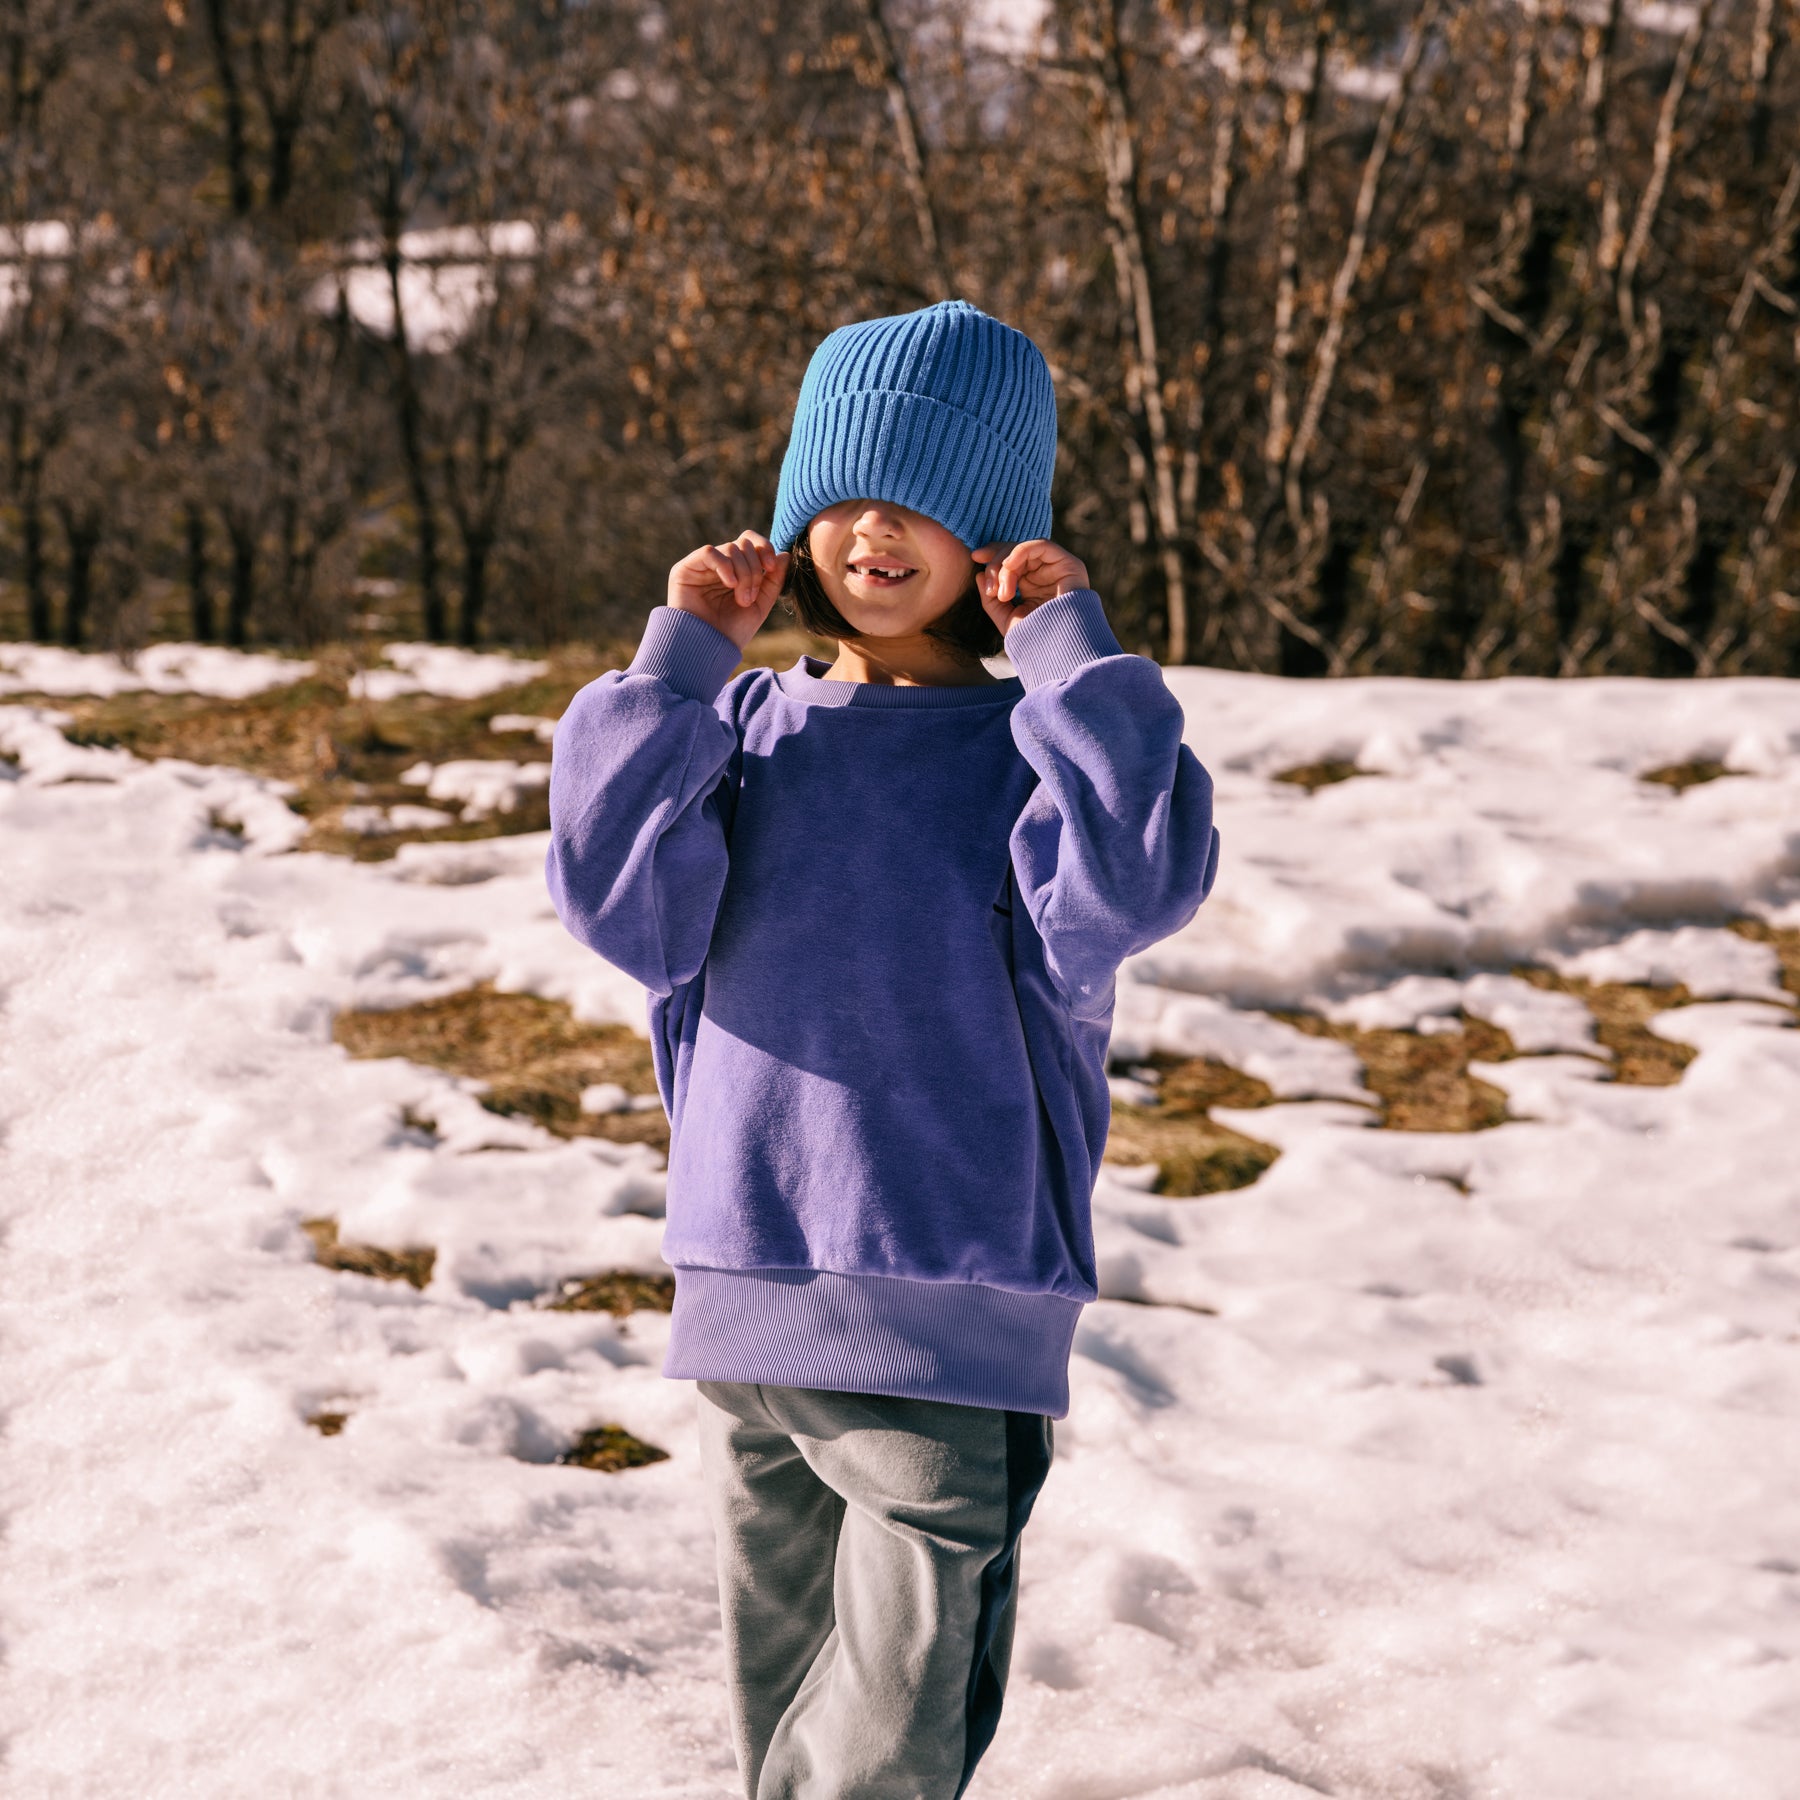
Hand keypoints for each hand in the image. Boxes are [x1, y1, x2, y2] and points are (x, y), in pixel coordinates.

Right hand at [667, 530, 788, 650]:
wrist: (710, 649)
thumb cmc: (733, 631)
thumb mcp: (761, 604)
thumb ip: (774, 580)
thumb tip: (785, 554)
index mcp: (736, 570)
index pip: (751, 541)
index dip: (765, 548)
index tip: (771, 568)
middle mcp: (719, 565)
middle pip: (744, 544)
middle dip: (754, 570)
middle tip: (751, 597)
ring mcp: (702, 566)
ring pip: (731, 548)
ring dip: (743, 574)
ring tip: (741, 600)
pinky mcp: (685, 569)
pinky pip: (709, 552)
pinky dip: (725, 566)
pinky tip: (729, 584)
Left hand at [972, 539, 1089, 636]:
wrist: (1059, 649)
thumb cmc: (1035, 639)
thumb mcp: (1006, 618)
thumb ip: (990, 599)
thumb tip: (979, 574)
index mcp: (1031, 585)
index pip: (1011, 560)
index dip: (992, 554)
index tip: (975, 557)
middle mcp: (1044, 574)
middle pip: (1015, 553)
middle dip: (995, 565)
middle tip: (991, 589)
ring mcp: (1057, 569)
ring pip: (1025, 550)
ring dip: (1006, 566)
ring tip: (1004, 593)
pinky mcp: (1069, 565)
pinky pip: (1042, 546)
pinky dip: (1021, 552)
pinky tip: (1009, 566)